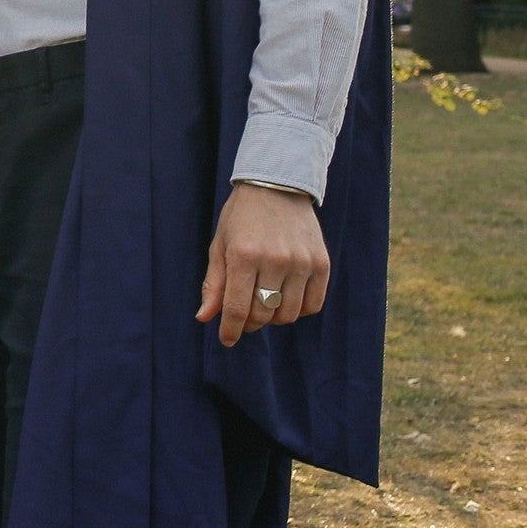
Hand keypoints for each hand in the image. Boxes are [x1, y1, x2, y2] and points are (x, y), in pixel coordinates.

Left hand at [197, 182, 330, 345]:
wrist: (278, 187)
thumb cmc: (241, 218)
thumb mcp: (220, 245)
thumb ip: (215, 283)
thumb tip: (204, 317)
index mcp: (244, 255)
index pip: (237, 308)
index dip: (230, 330)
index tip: (227, 339)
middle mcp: (275, 260)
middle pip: (263, 314)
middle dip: (249, 322)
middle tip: (243, 316)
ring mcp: (302, 262)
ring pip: (288, 314)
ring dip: (273, 317)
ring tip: (264, 304)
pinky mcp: (322, 264)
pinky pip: (313, 305)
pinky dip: (298, 310)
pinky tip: (285, 298)